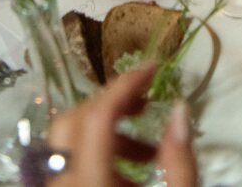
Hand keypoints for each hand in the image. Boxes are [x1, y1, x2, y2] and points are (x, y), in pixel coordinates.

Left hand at [49, 65, 197, 186]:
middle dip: (111, 103)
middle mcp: (61, 183)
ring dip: (104, 131)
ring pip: (65, 140)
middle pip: (73, 121)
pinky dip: (93, 152)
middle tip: (146, 103)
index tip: (154, 66)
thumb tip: (180, 109)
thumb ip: (180, 163)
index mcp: (91, 183)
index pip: (98, 117)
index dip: (125, 84)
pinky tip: (128, 169)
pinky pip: (64, 162)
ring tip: (147, 149)